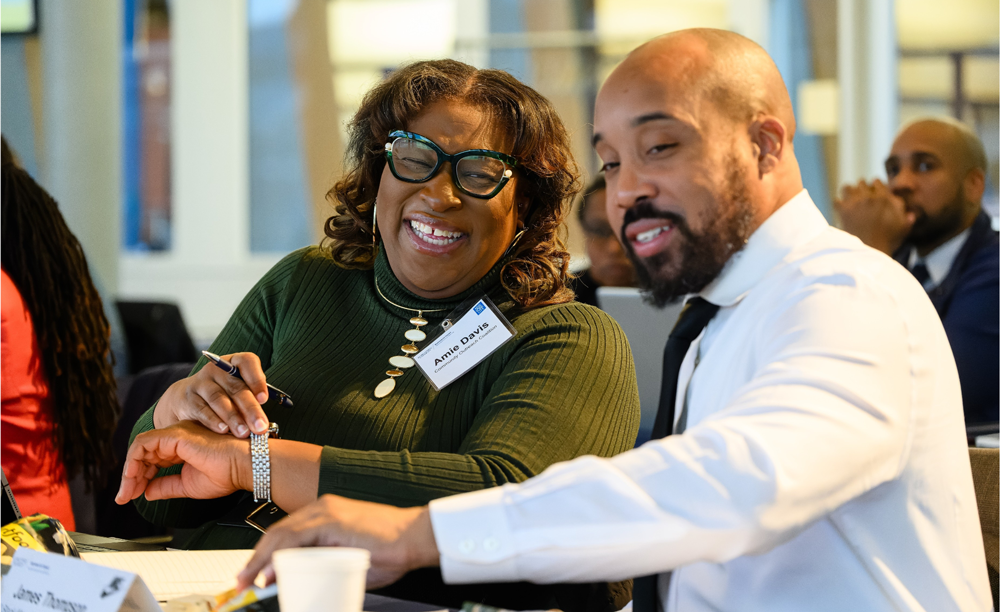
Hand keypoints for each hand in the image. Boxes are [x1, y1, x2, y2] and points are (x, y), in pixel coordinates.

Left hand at [115, 421, 250, 503]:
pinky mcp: (175, 435)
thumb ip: (167, 486)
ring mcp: (176, 434)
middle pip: (143, 453)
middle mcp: (178, 436)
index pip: (152, 459)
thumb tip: (147, 492)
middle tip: (124, 497)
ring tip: (127, 491)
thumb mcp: (188, 485)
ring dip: (130, 471)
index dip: (139, 477)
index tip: (132, 495)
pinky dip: (134, 461)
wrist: (244, 466)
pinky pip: (143, 444)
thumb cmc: (227, 473)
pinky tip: (134, 478)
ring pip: (140, 448)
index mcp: (183, 446)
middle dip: (131, 477)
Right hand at [153, 352, 270, 436]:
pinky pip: (202, 409)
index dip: (257, 379)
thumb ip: (251, 399)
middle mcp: (217, 370)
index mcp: (234, 363)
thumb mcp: (237, 391)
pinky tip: (224, 430)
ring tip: (244, 432)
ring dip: (233, 417)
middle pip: (236, 386)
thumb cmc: (223, 394)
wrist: (187, 399)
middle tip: (260, 426)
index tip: (264, 399)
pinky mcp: (188, 398)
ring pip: (219, 399)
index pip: (247, 362)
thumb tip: (264, 421)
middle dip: (250, 408)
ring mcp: (201, 383)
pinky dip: (214, 421)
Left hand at [237, 495, 439, 590]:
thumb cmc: (390, 548)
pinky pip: (296, 538)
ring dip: (261, 560)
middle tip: (242, 581)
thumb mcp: (350, 559)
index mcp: (326, 514)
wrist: (415, 537)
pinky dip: (279, 556)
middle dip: (255, 559)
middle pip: (277, 532)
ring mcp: (327, 511)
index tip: (253, 574)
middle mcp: (323, 507)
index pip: (285, 533)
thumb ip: (325, 563)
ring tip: (249, 580)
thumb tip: (300, 580)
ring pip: (281, 534)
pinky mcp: (333, 520)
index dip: (264, 554)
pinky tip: (270, 571)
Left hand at [833, 179, 914, 254]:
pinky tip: (840, 210)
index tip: (872, 192)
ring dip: (847, 192)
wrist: (871, 249)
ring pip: (847, 188)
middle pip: (861, 183)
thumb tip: (911, 214)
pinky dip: (838, 205)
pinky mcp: (844, 211)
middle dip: (860, 189)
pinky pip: (836, 201)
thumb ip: (906, 218)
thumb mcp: (903, 228)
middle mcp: (869, 196)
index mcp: (885, 197)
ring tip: (848, 199)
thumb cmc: (889, 240)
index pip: (876, 182)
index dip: (874, 186)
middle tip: (860, 196)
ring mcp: (855, 202)